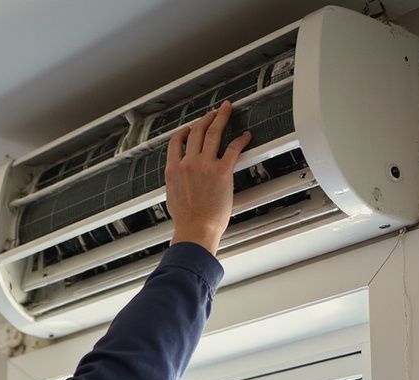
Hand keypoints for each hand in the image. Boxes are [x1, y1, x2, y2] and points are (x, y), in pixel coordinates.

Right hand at [165, 100, 250, 254]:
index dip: (183, 131)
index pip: (176, 142)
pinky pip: (232, 148)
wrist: (195, 231)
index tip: (189, 128)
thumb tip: (181, 181)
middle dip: (205, 118)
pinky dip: (240, 139)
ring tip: (226, 110)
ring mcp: (205, 166)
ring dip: (220, 117)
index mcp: (174, 170)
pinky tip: (245, 136)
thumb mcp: (173, 198)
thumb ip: (177, 183)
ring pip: (212, 132)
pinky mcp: (222, 172)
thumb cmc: (186, 221)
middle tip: (213, 113)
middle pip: (196, 131)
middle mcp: (188, 163)